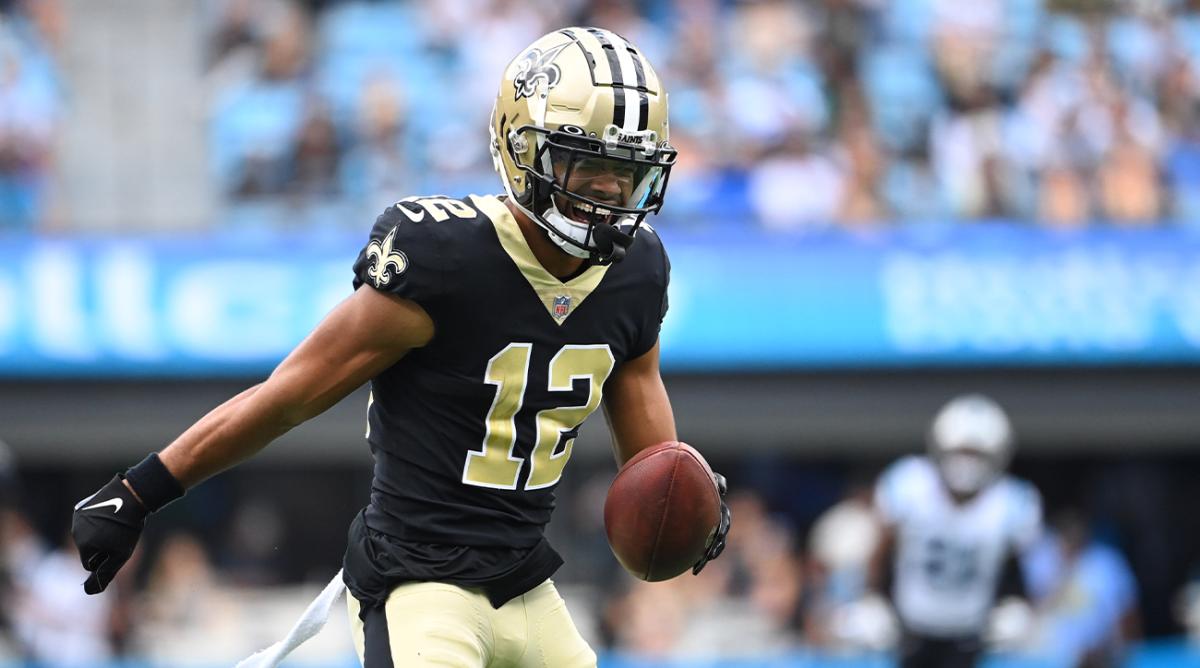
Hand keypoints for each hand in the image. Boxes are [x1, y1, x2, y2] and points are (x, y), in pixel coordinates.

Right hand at [72, 476, 147, 593]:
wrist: (132, 496)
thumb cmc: (128, 528)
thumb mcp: (121, 554)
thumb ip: (105, 574)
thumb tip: (89, 592)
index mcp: (83, 545)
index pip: (89, 564)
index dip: (105, 559)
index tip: (117, 548)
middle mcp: (75, 532)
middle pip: (87, 549)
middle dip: (100, 546)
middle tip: (118, 535)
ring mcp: (76, 518)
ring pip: (86, 535)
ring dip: (98, 533)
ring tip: (116, 523)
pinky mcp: (81, 507)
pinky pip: (87, 521)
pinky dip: (96, 521)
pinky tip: (111, 514)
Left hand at [693, 472, 729, 574]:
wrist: (685, 482)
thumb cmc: (698, 477)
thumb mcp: (710, 476)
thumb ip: (718, 480)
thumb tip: (724, 490)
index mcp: (719, 511)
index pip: (724, 524)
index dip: (722, 533)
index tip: (718, 540)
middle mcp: (716, 522)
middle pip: (718, 541)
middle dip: (714, 550)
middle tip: (707, 557)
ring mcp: (707, 530)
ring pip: (708, 548)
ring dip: (704, 559)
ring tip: (696, 569)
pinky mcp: (698, 534)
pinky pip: (697, 548)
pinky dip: (693, 557)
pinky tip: (683, 565)